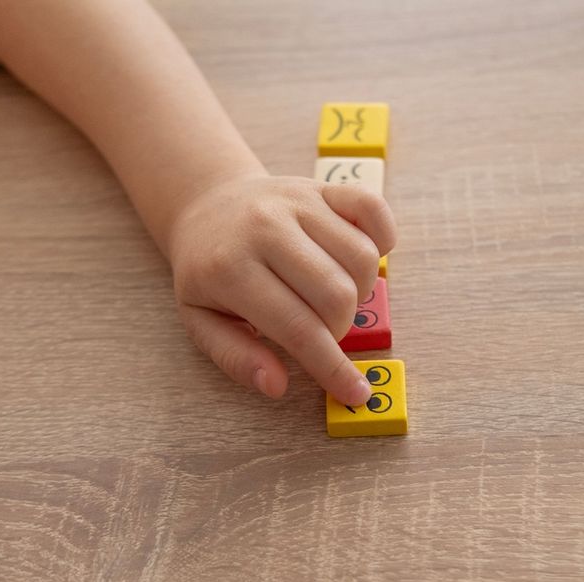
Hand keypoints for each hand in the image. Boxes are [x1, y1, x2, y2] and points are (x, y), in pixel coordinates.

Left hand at [168, 175, 396, 404]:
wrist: (208, 206)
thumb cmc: (208, 272)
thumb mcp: (200, 321)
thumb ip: (235, 357)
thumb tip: (276, 385)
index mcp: (230, 269)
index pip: (298, 329)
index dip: (332, 368)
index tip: (356, 394)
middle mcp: (266, 228)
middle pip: (338, 295)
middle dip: (341, 329)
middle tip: (321, 330)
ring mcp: (298, 201)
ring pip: (363, 259)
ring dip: (360, 291)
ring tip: (333, 294)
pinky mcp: (322, 187)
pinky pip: (374, 211)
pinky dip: (382, 239)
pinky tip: (360, 257)